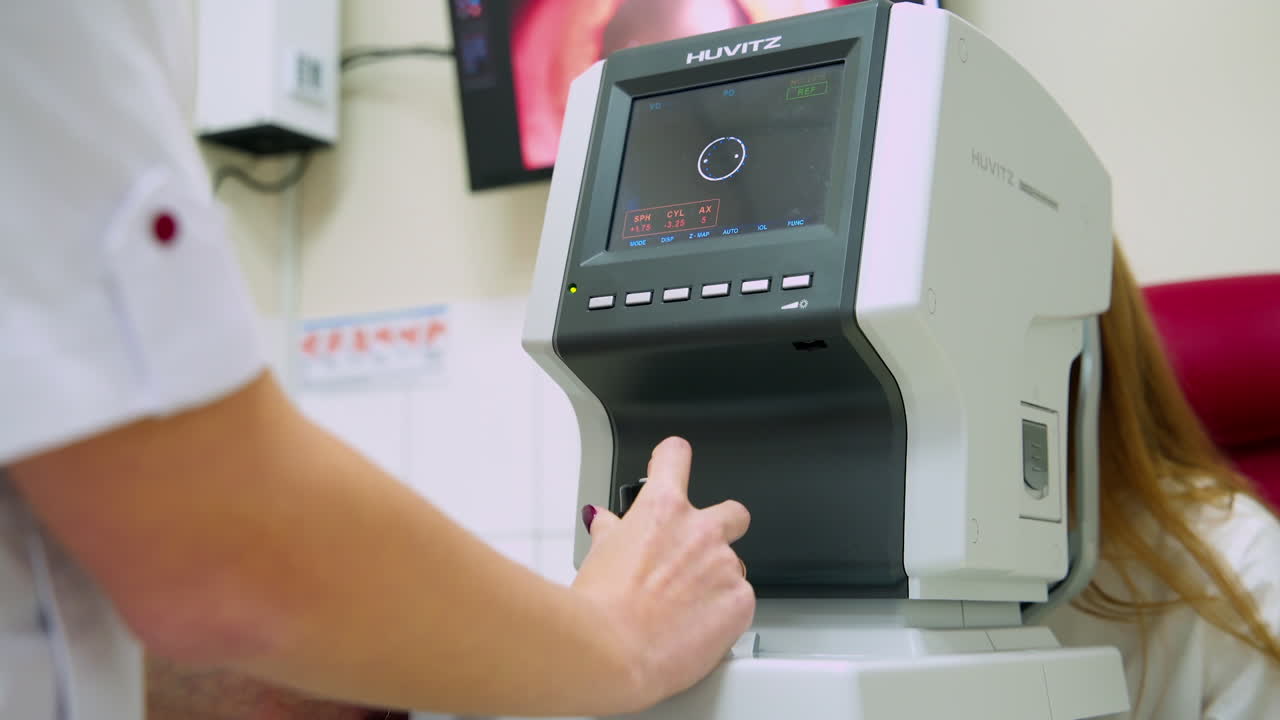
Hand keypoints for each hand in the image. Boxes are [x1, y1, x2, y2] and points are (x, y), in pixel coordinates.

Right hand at [571, 437, 753, 710]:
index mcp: (662, 510)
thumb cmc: (599, 609)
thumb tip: (608, 524)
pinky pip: (740, 601)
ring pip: (734, 566)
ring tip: (684, 612)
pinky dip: (723, 616)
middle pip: (732, 512)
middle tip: (697, 556)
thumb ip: (612, 532)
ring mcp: (725, 564)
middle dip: (721, 529)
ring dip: (716, 582)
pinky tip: (695, 630)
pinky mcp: (742, 601)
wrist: (613, 655)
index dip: (672, 460)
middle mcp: (701, 529)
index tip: (672, 464)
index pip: (675, 457)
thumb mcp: (598, 556)